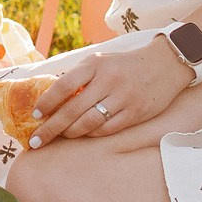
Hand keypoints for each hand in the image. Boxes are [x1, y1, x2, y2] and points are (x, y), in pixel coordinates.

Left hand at [27, 35, 198, 147]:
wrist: (165, 64)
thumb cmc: (125, 65)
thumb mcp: (101, 61)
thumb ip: (79, 76)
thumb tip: (49, 97)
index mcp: (95, 64)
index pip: (64, 85)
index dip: (47, 102)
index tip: (35, 115)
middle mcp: (108, 80)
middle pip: (73, 109)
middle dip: (51, 127)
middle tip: (36, 140)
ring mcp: (123, 97)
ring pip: (89, 122)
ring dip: (70, 132)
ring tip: (60, 136)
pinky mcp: (136, 112)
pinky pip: (107, 129)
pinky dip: (91, 133)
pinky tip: (83, 134)